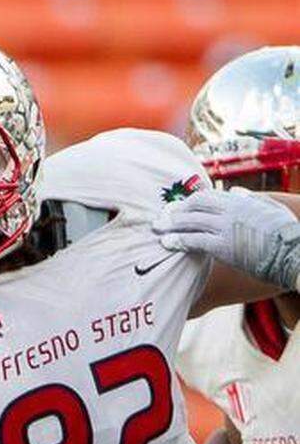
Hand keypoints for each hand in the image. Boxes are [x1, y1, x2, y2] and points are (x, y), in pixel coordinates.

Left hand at [153, 187, 299, 291]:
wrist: (294, 252)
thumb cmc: (286, 233)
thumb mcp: (271, 209)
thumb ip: (252, 199)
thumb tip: (235, 192)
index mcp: (241, 201)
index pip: (207, 196)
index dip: (189, 202)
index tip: (177, 208)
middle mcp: (232, 210)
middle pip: (195, 206)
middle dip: (175, 212)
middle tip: (161, 219)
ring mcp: (226, 228)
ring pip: (191, 222)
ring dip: (172, 226)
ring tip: (158, 230)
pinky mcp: (223, 246)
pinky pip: (195, 241)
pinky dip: (178, 241)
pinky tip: (167, 243)